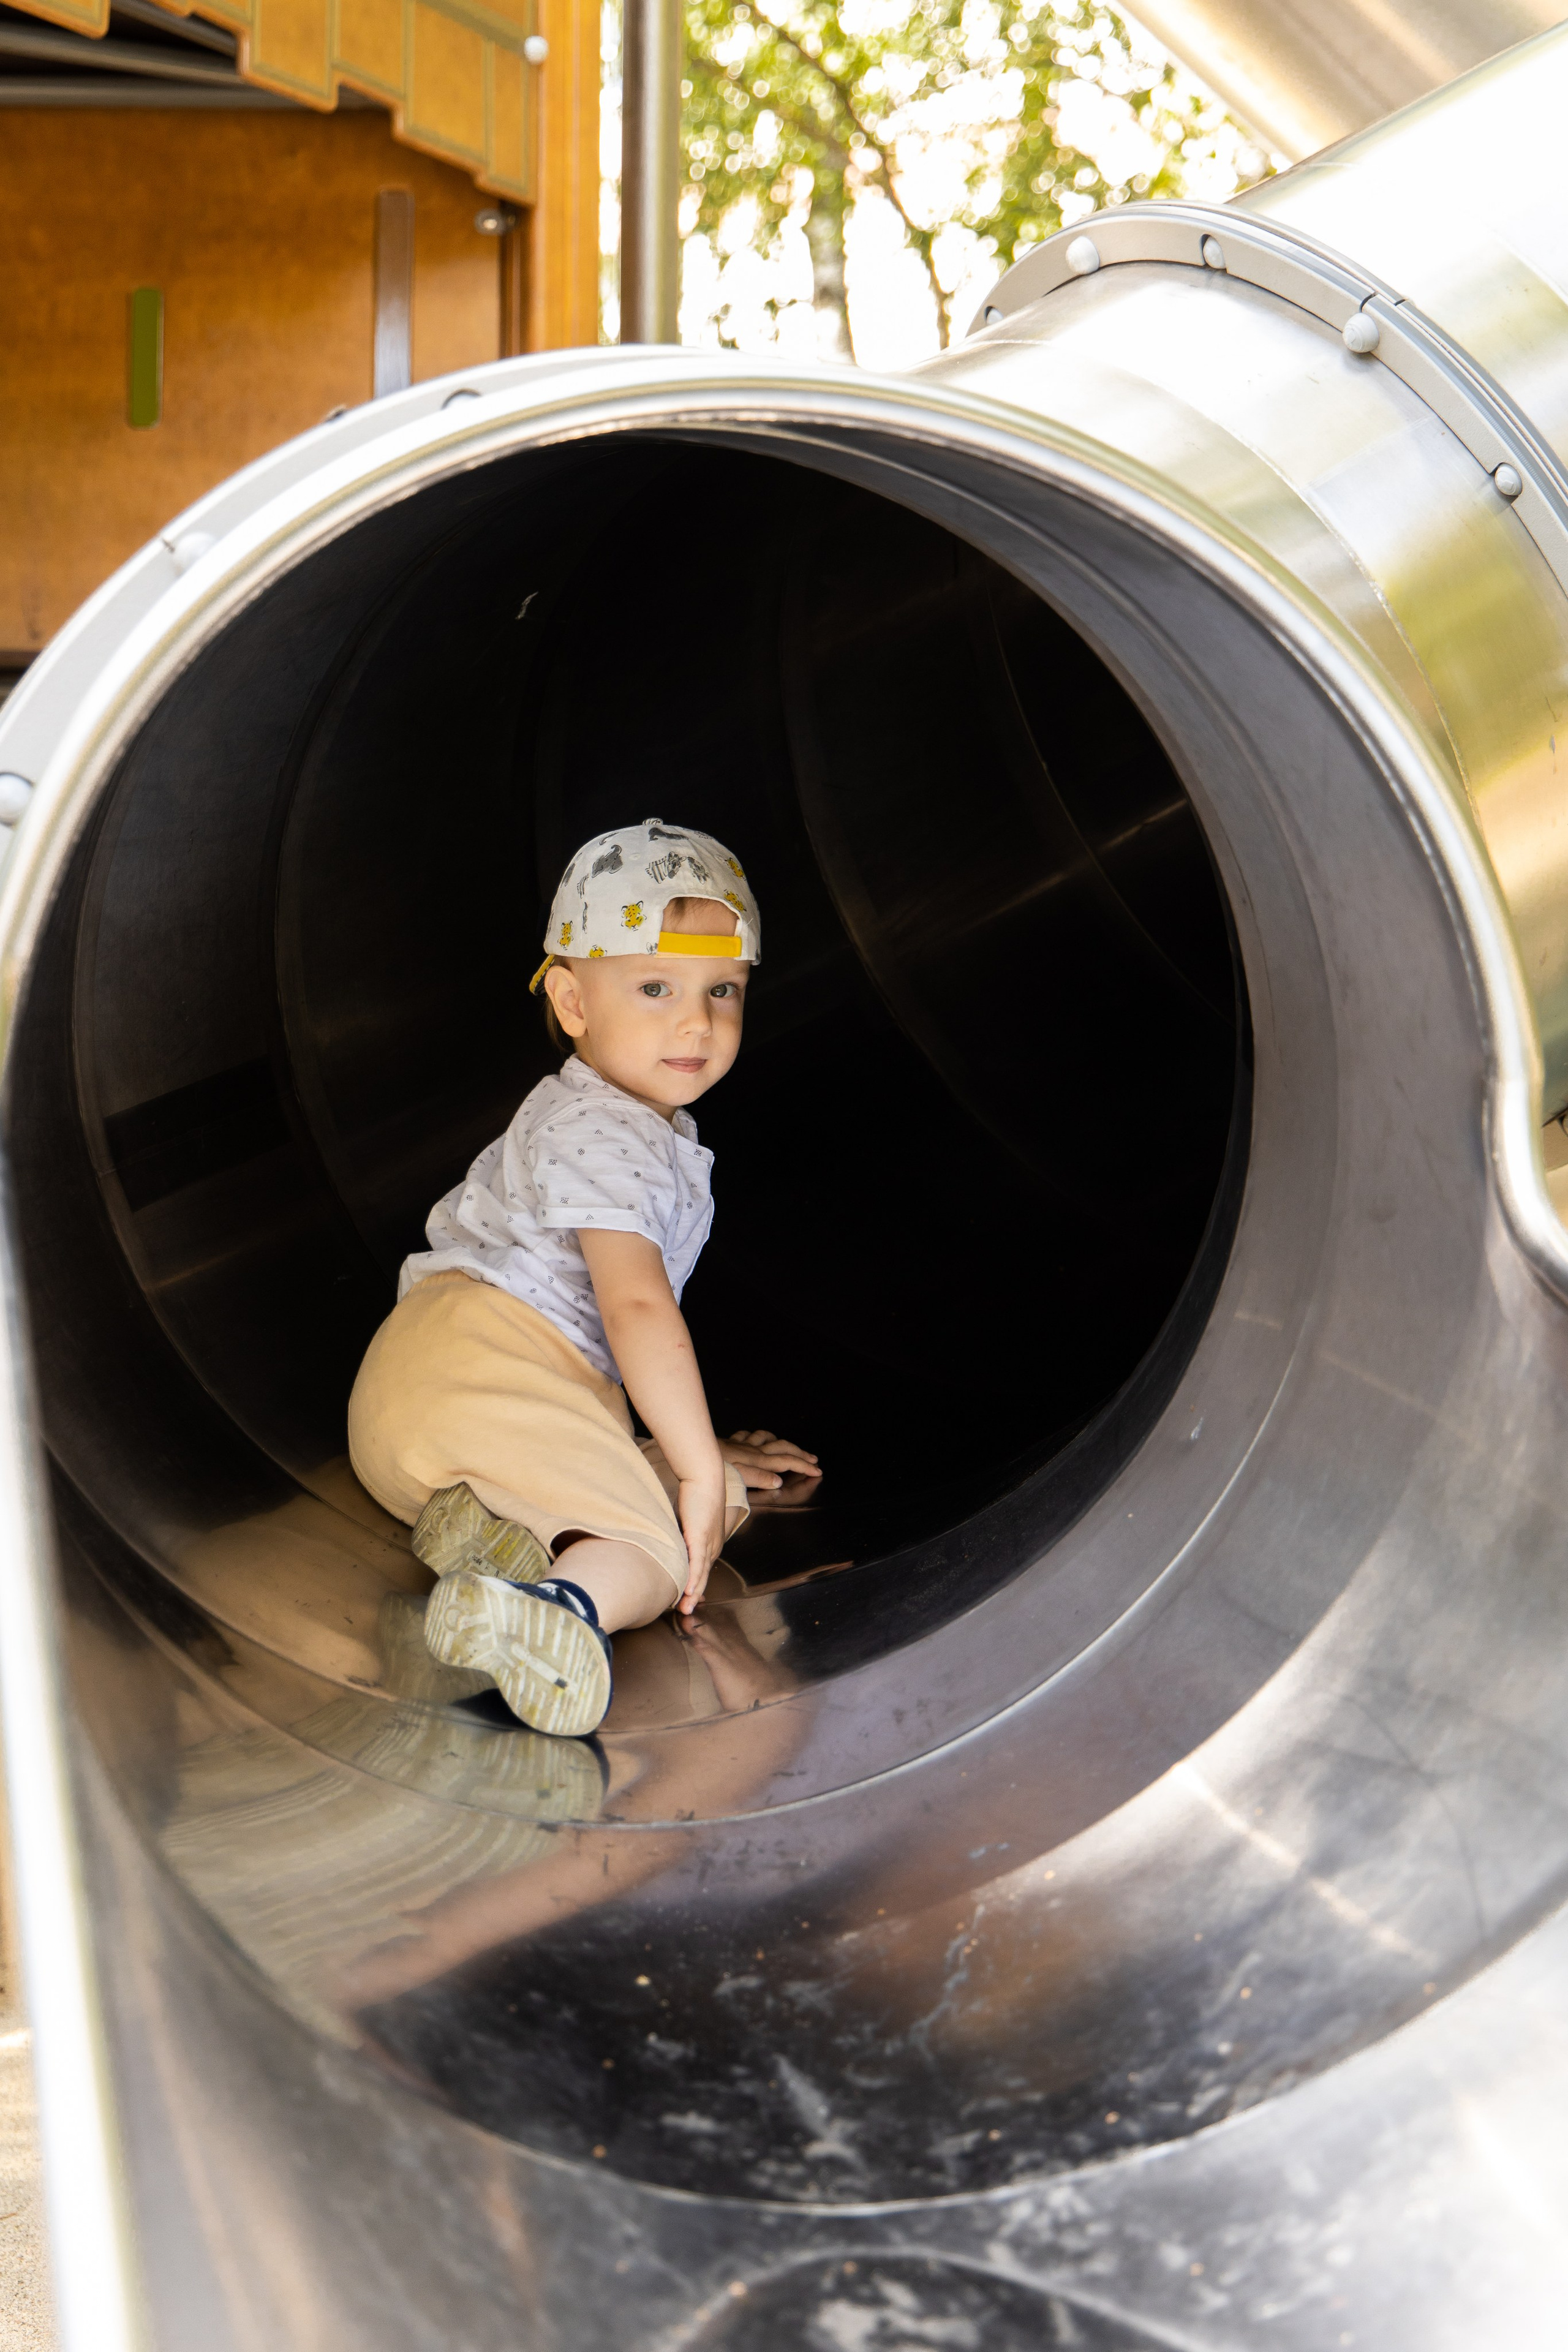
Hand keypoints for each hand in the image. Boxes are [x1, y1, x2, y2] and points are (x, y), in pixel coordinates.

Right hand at [676, 1469, 727, 1613]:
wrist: (705, 1476)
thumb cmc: (696, 1495)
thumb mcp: (688, 1521)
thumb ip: (681, 1536)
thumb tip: (670, 1543)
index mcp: (711, 1545)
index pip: (703, 1572)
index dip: (696, 1588)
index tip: (688, 1601)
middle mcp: (712, 1548)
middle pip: (703, 1578)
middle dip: (695, 1598)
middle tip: (687, 1614)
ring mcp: (708, 1543)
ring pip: (701, 1575)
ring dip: (693, 1594)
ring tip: (685, 1610)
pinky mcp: (699, 1537)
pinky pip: (696, 1562)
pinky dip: (692, 1578)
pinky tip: (687, 1591)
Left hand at [719, 1428, 821, 1488]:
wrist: (690, 1450)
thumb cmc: (712, 1468)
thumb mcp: (736, 1476)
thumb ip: (758, 1478)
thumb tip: (778, 1480)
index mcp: (758, 1460)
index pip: (786, 1462)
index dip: (803, 1466)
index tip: (817, 1471)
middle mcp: (753, 1450)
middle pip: (782, 1448)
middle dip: (799, 1453)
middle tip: (813, 1459)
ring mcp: (741, 1444)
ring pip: (767, 1439)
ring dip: (780, 1442)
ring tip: (788, 1446)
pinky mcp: (730, 1442)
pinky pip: (748, 1436)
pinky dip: (757, 1437)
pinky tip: (755, 1438)